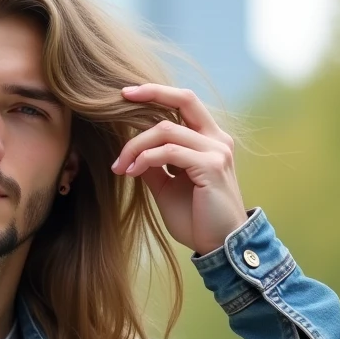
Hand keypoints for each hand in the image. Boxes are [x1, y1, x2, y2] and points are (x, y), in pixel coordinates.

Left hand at [110, 84, 247, 253]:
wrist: (218, 246)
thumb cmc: (196, 218)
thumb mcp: (167, 186)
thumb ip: (154, 165)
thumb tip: (132, 149)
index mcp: (210, 140)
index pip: (185, 103)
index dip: (157, 92)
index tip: (127, 94)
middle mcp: (217, 139)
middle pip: (184, 99)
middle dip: (151, 93)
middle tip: (120, 99)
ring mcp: (216, 151)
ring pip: (166, 130)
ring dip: (136, 146)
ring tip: (120, 166)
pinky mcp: (211, 166)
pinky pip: (169, 152)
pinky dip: (145, 158)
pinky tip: (132, 172)